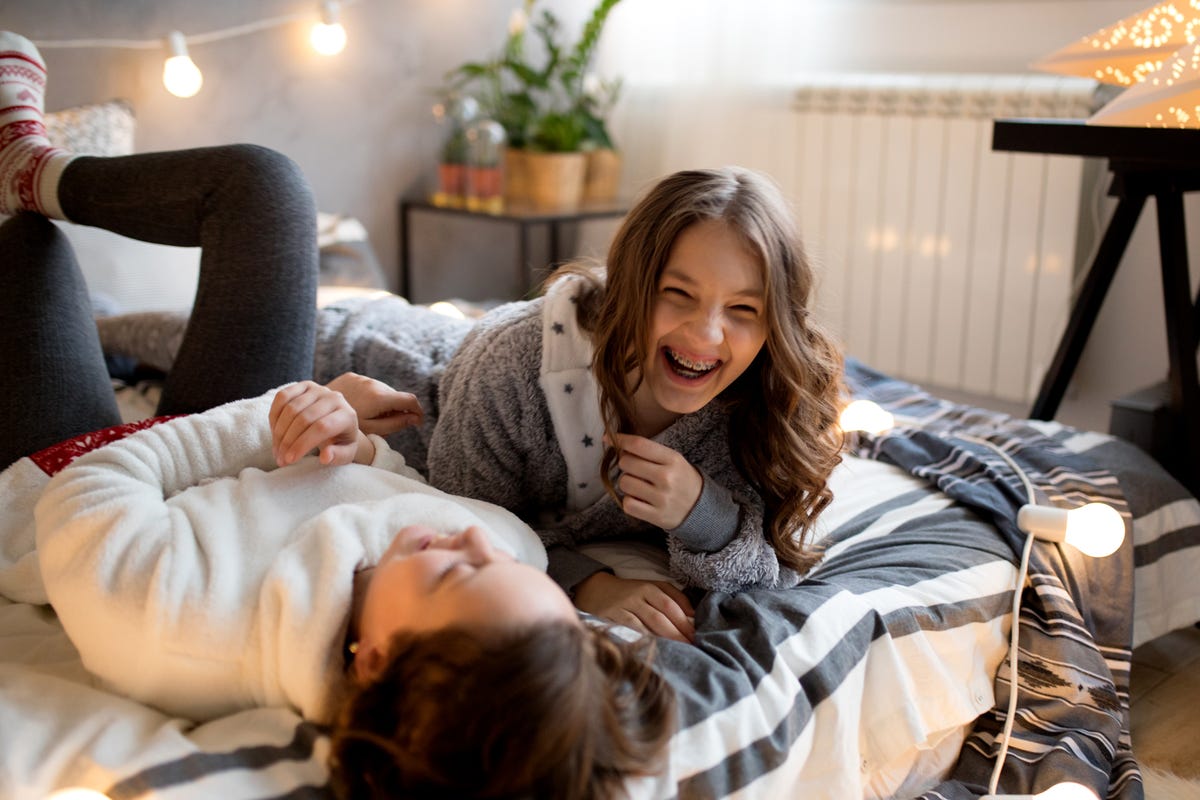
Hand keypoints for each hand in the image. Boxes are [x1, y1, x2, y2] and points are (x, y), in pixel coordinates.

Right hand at [269, 381, 369, 466]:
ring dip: (279, 432)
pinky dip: (274, 415)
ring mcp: (318, 389)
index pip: (321, 428)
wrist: (337, 422)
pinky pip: (282, 397)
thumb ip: (338, 456)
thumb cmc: (340, 441)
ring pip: (291, 408)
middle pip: (304, 418)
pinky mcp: (304, 385)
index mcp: (347, 415)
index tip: (290, 459)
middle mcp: (334, 398)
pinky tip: (275, 432)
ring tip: (277, 450)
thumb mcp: (345, 454)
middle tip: (281, 459)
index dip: (302, 444)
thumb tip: (325, 456)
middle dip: (288, 441)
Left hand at [325, 372, 422, 435]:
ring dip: (383, 402)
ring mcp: (360, 377)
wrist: (310, 416)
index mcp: (379, 398)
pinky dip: (371, 395)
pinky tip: (361, 406)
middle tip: (392, 423)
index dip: (418, 411)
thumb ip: (395, 424)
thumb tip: (416, 419)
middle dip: (397, 409)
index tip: (418, 421)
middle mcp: (372, 383)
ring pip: (381, 390)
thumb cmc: (342, 429)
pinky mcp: (350, 376)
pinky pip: (368, 385)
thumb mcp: (372, 431)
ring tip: (373, 416)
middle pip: (394, 396)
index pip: (409, 400)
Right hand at [572, 572, 695, 643]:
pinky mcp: (611, 618)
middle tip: (691, 647)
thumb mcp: (651, 588)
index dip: (684, 621)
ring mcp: (623, 607)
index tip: (696, 635)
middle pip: (661, 615)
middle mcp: (636, 595)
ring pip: (647, 623)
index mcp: (649, 587)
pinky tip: (654, 648)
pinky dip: (644, 639)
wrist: (595, 590)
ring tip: (678, 651)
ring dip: (665, 638)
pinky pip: (631, 630)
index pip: (670, 604)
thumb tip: (693, 614)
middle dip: (678, 633)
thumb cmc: (630, 593)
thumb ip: (672, 597)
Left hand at [608, 433, 702, 529]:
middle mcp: (667, 478)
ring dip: (627, 483)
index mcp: (673, 459)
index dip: (620, 440)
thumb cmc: (681, 479)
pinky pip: (628, 504)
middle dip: (625, 463)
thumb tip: (615, 443)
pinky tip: (640, 499)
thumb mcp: (673, 460)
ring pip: (624, 483)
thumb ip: (648, 451)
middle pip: (627, 463)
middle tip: (635, 469)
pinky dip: (630, 500)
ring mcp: (661, 498)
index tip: (608, 437)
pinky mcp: (656, 516)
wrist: (700, 508)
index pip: (639, 445)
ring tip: (640, 485)